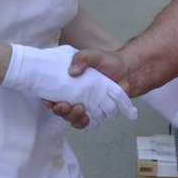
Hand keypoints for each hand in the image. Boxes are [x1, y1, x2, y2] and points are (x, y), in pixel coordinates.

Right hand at [5, 44, 136, 125]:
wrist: (129, 71)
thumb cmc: (109, 61)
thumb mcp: (93, 54)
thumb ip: (82, 58)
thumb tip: (72, 72)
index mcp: (69, 82)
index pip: (52, 94)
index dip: (47, 100)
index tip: (49, 101)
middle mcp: (74, 95)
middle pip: (60, 109)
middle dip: (60, 110)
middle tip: (67, 105)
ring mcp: (85, 104)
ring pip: (71, 117)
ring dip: (73, 117)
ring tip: (81, 110)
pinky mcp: (96, 112)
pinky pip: (86, 122)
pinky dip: (85, 123)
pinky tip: (88, 118)